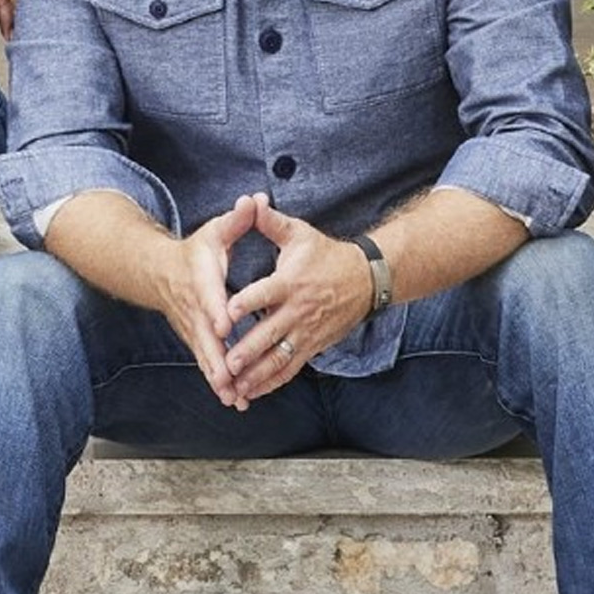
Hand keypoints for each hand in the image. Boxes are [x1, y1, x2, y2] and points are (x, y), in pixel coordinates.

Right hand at [145, 195, 261, 409]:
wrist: (160, 274)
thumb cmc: (196, 251)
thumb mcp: (215, 231)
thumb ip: (237, 219)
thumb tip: (255, 199)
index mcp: (201, 280)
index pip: (208, 297)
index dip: (216, 311)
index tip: (224, 326)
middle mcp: (195, 309)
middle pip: (205, 337)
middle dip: (217, 359)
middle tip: (230, 378)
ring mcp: (194, 329)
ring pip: (206, 357)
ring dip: (219, 379)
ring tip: (234, 398)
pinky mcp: (197, 342)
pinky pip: (208, 364)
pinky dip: (219, 383)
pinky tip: (234, 400)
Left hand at [222, 195, 376, 401]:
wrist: (367, 280)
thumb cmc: (327, 255)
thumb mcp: (300, 233)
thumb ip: (271, 222)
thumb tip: (250, 200)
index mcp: (290, 282)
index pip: (265, 293)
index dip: (246, 303)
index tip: (226, 313)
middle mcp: (297, 311)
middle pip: (270, 334)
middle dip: (248, 350)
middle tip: (226, 362)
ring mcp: (306, 332)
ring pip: (279, 358)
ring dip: (257, 374)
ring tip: (235, 386)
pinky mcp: (312, 347)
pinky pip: (290, 369)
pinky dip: (271, 383)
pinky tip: (252, 392)